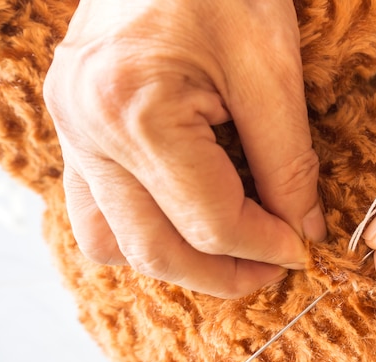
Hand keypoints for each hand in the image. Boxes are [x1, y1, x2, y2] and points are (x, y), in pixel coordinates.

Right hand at [43, 0, 325, 297]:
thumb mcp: (272, 72)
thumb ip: (288, 163)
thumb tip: (299, 231)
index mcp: (136, 109)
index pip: (210, 221)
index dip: (267, 246)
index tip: (303, 250)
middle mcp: (89, 129)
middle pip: (156, 249)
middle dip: (223, 274)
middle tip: (272, 269)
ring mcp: (72, 130)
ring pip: (115, 243)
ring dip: (177, 260)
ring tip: (229, 250)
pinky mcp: (76, 127)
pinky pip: (95, 211)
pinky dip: (142, 230)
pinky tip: (181, 220)